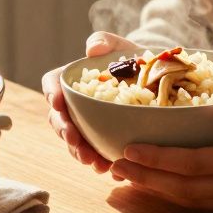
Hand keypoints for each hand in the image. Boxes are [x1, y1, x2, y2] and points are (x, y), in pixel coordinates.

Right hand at [43, 31, 140, 173]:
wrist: (161, 80)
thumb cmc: (136, 60)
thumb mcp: (123, 46)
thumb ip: (105, 42)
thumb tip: (92, 49)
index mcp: (75, 80)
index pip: (53, 83)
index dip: (51, 93)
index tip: (57, 103)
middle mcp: (76, 105)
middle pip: (60, 119)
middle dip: (65, 133)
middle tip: (76, 142)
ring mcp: (88, 125)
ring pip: (75, 142)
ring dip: (81, 154)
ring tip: (95, 163)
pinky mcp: (103, 140)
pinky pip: (97, 154)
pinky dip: (102, 163)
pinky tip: (112, 170)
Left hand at [110, 98, 212, 212]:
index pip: (195, 164)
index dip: (158, 160)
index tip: (128, 149)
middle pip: (186, 190)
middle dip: (147, 180)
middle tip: (113, 166)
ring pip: (194, 202)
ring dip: (159, 191)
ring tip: (128, 177)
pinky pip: (209, 204)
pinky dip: (181, 196)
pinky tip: (164, 185)